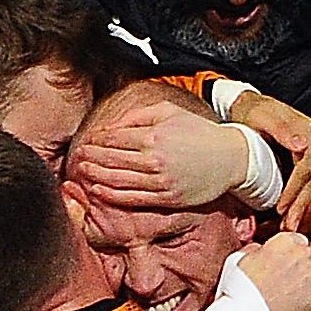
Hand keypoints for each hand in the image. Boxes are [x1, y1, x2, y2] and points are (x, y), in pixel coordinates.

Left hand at [68, 102, 270, 214]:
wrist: (231, 158)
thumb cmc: (199, 131)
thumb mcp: (170, 112)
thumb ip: (139, 115)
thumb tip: (113, 125)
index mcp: (154, 135)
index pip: (115, 138)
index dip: (97, 140)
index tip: (87, 141)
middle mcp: (155, 159)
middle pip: (112, 160)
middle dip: (91, 158)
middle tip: (79, 156)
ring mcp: (160, 182)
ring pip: (118, 181)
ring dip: (96, 177)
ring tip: (82, 173)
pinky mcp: (166, 198)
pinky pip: (132, 198)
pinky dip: (111, 195)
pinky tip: (98, 191)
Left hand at [225, 90, 310, 227]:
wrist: (246, 104)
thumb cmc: (251, 110)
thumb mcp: (263, 116)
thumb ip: (283, 129)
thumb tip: (303, 145)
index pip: (306, 168)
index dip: (294, 191)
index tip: (281, 208)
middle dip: (299, 205)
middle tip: (288, 226)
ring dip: (300, 208)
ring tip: (288, 226)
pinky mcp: (307, 160)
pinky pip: (306, 184)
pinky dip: (298, 201)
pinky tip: (290, 215)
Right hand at [234, 230, 310, 310]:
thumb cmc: (236, 290)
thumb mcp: (238, 258)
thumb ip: (255, 249)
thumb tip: (261, 249)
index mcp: (285, 241)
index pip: (299, 243)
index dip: (293, 258)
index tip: (286, 269)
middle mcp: (304, 255)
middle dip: (307, 271)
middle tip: (292, 287)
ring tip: (298, 304)